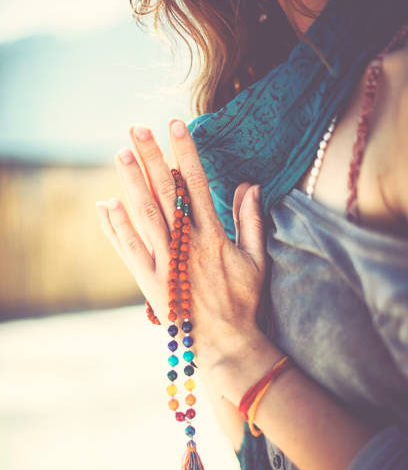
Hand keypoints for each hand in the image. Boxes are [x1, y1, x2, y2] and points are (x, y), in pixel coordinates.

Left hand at [96, 120, 265, 371]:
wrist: (224, 343)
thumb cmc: (243, 302)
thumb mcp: (256, 259)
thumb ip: (251, 220)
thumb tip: (250, 185)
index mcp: (214, 237)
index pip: (197, 185)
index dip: (186, 152)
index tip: (176, 125)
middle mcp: (186, 246)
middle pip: (166, 193)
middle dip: (151, 158)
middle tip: (137, 129)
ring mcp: (165, 263)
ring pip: (144, 216)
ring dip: (131, 183)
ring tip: (120, 154)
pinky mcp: (148, 282)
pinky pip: (127, 250)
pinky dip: (115, 227)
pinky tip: (105, 204)